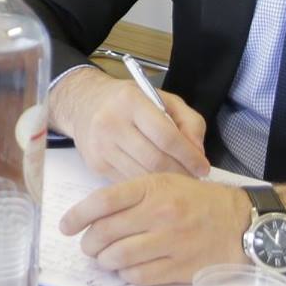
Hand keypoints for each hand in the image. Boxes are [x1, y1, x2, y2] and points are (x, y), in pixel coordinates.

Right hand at [49, 66, 209, 181]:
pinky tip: (156, 183)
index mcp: (131, 101)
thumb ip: (189, 121)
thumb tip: (198, 153)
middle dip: (180, 173)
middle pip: (155, 160)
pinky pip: (128, 182)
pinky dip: (146, 186)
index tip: (203, 167)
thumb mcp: (162, 99)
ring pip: (142, 175)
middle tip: (194, 178)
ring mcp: (101, 146)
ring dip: (165, 184)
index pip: (166, 136)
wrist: (82, 103)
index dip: (189, 155)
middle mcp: (111, 123)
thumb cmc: (128, 102)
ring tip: (179, 182)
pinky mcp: (95, 164)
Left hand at [59, 173, 249, 285]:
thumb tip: (94, 215)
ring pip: (119, 256)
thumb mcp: (165, 182)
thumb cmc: (197, 200)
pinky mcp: (180, 267)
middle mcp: (160, 214)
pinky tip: (125, 267)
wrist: (241, 223)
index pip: (103, 201)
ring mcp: (171, 242)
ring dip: (104, 260)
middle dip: (89, 242)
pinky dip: (125, 273)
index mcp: (153, 187)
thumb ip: (131, 194)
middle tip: (87, 245)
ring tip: (104, 257)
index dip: (77, 216)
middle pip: (106, 232)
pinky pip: (140, 275)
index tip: (64, 225)